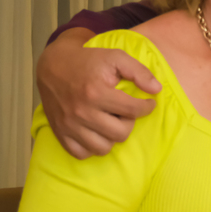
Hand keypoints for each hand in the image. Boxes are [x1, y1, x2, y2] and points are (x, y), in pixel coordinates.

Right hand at [36, 28, 161, 158]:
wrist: (53, 65)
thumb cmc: (89, 61)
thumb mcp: (116, 57)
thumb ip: (139, 72)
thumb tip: (157, 90)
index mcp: (96, 92)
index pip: (133, 111)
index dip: (147, 107)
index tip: (148, 103)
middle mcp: (82, 112)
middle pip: (121, 133)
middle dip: (129, 123)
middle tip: (125, 112)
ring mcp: (69, 125)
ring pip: (103, 148)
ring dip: (112, 136)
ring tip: (111, 122)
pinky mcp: (60, 133)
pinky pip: (82, 153)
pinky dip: (92, 147)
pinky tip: (96, 132)